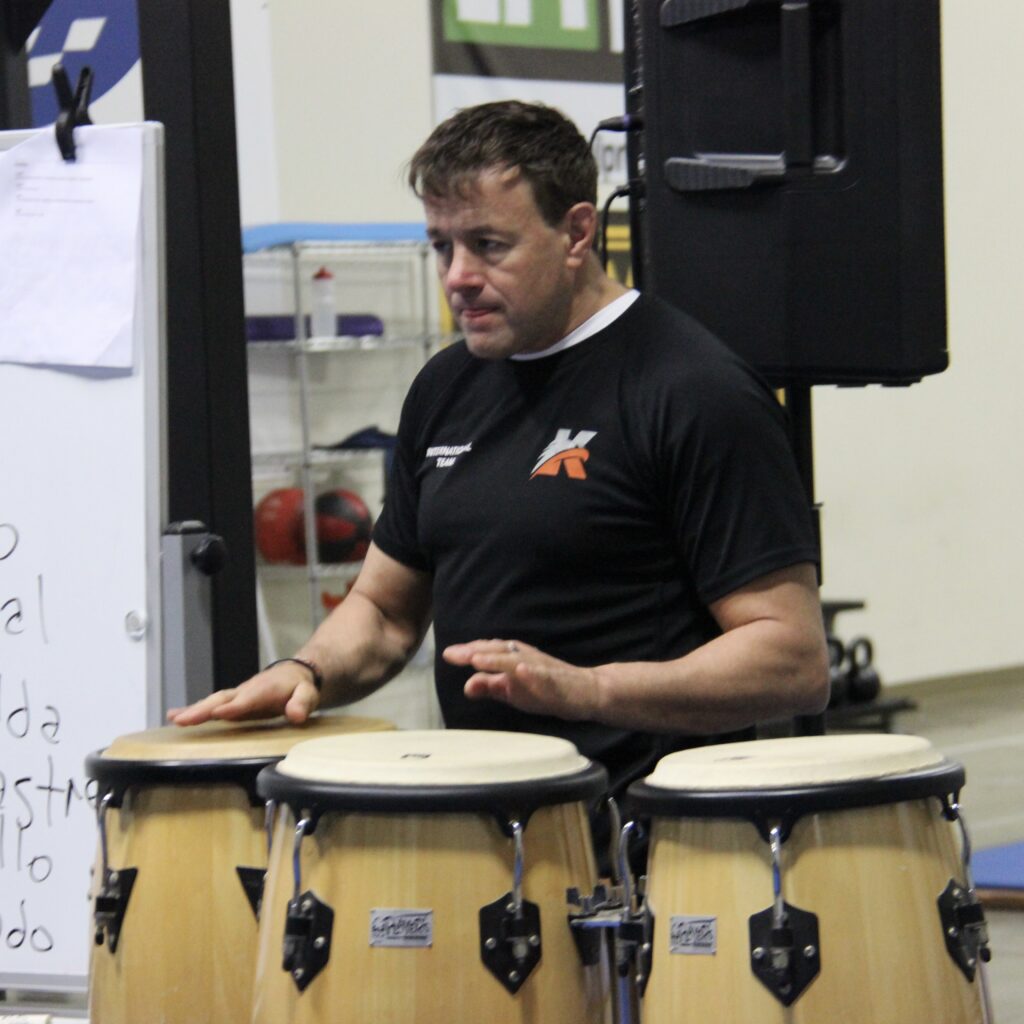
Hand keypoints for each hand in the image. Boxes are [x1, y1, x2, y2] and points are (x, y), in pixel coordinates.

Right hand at [166, 661, 320, 726]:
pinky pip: (212, 706)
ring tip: (174, 719)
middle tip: (182, 720)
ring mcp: (237, 696)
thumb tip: (296, 715)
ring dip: (193, 711)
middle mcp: (246, 691)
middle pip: (222, 699)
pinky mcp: (232, 702)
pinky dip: (193, 711)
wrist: (294, 675)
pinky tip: (174, 717)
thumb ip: (302, 703)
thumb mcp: (308, 694)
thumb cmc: (300, 687)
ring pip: (213, 702)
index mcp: (265, 690)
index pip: (248, 699)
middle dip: (203, 709)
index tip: (219, 713)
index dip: (235, 707)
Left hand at [442, 639, 599, 721]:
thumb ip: (490, 686)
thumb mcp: (513, 690)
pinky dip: (531, 672)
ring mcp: (541, 667)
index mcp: (514, 657)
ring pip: (516, 660)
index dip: (468, 651)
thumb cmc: (547, 688)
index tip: (447, 654)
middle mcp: (525, 657)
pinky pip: (543, 675)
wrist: (586, 691)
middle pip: (498, 650)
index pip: (488, 651)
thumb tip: (466, 686)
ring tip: (477, 659)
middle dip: (475, 651)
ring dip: (496, 659)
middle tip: (453, 654)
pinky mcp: (556, 680)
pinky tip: (519, 670)